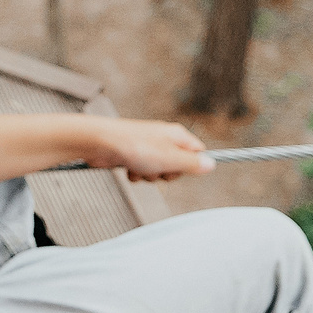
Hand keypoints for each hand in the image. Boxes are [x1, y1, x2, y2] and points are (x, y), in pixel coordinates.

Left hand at [82, 117, 212, 181]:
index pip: (197, 152)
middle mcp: (164, 140)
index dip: (192, 165)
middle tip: (158, 168)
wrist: (101, 143)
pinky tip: (129, 168)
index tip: (182, 169)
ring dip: (149, 176)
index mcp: (176, 136)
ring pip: (159, 172)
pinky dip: (136, 174)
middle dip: (167, 173)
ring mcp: (148, 148)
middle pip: (178, 166)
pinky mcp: (134, 155)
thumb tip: (211, 164)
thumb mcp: (170, 159)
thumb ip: (192, 164)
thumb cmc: (134, 146)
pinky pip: (142, 172)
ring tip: (140, 167)